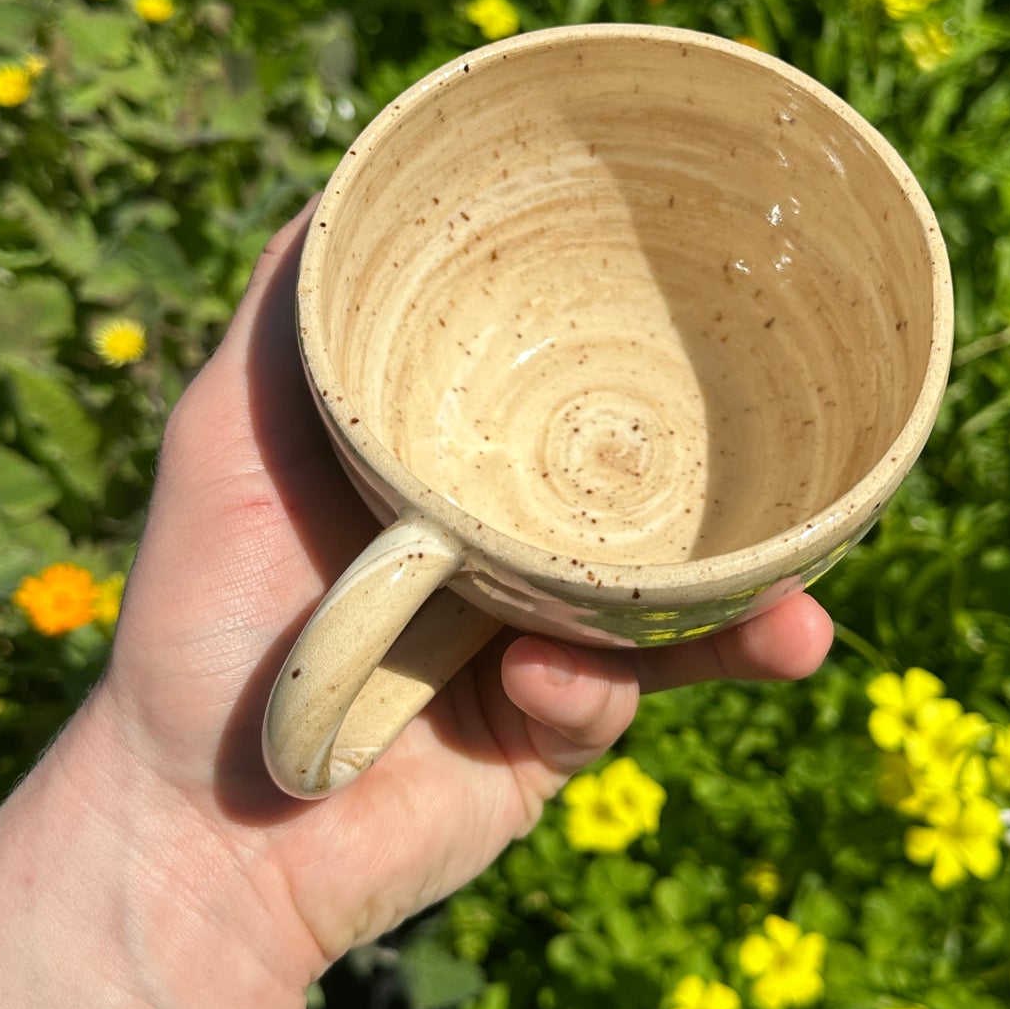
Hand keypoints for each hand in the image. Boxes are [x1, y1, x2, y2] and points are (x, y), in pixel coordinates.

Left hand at [90, 201, 833, 983]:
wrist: (196, 825)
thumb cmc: (198, 617)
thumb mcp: (224, 433)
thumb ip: (286, 319)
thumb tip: (345, 183)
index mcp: (451, 472)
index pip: (564, 398)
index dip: (634, 354)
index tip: (712, 299)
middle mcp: (507, 550)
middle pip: (644, 503)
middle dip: (734, 491)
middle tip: (813, 454)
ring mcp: (536, 645)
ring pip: (669, 617)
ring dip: (746, 618)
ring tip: (798, 620)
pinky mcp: (546, 740)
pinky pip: (606, 704)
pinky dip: (591, 692)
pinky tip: (544, 684)